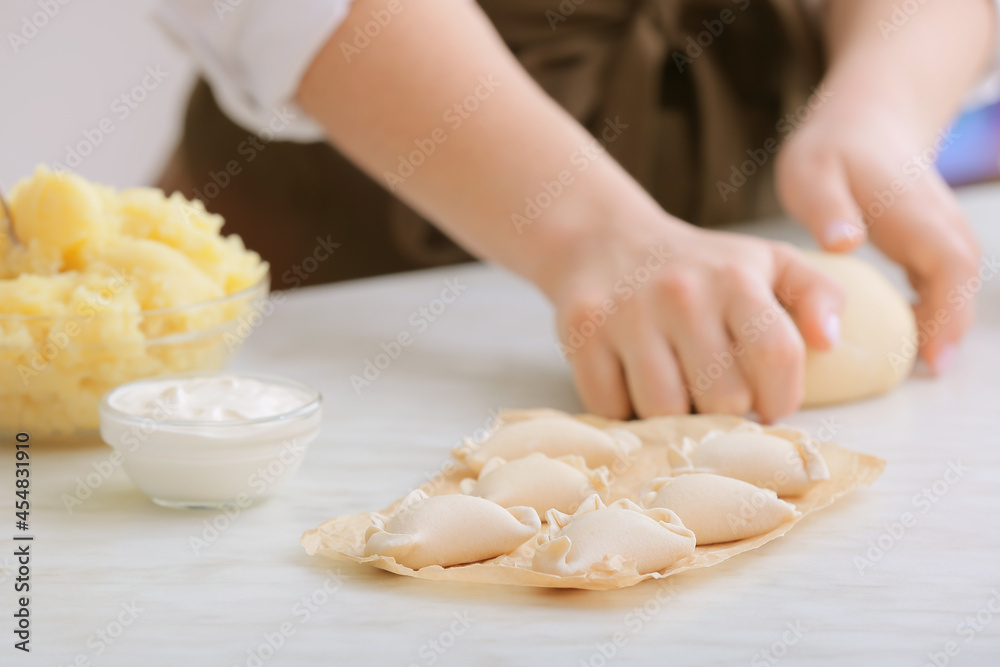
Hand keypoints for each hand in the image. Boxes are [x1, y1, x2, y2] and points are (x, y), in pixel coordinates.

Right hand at [543, 212, 843, 421]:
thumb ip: (817, 294)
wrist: (603, 240)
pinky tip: (632, 385)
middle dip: (726, 411)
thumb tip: (830, 341)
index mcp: (734, 277)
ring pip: (664, 411)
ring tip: (676, 392)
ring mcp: (625, 314)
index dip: (783, 397)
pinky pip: (611, 408)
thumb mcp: (767, 262)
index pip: (777, 355)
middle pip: (722, 398)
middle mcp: (680, 293)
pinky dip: (624, 411)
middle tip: (716, 396)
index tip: (771, 407)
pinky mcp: (581, 335)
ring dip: (674, 418)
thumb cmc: (699, 267)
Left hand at [776, 95, 980, 373]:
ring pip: (957, 285)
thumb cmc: (833, 151)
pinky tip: (907, 337)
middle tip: (924, 373)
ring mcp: (942, 232)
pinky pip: (943, 283)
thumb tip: (845, 242)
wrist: (863, 123)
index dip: (947, 314)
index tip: (934, 357)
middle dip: (950, 330)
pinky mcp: (932, 242)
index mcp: (915, 212)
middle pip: (962, 283)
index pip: (949, 266)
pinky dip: (934, 311)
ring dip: (944, 324)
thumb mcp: (813, 174)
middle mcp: (940, 223)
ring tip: (916, 366)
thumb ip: (828, 209)